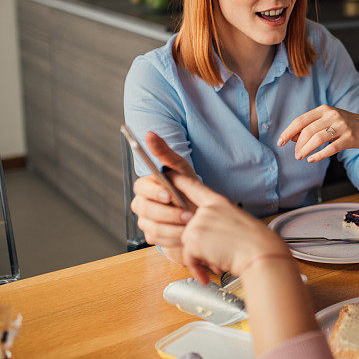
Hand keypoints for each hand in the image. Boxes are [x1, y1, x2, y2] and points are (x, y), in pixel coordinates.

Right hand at [130, 132, 196, 249]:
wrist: (200, 211)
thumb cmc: (188, 186)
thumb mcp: (180, 168)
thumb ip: (164, 152)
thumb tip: (149, 133)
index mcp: (146, 186)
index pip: (141, 188)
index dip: (154, 192)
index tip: (169, 195)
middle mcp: (142, 205)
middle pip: (145, 210)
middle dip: (168, 213)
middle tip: (188, 215)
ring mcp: (146, 222)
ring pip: (152, 228)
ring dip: (174, 227)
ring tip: (191, 225)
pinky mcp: (153, 237)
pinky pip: (159, 241)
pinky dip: (175, 238)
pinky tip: (187, 235)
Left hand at [174, 175, 290, 284]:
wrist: (259, 253)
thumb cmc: (255, 241)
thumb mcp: (236, 220)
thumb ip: (217, 219)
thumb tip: (204, 232)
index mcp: (218, 201)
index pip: (193, 186)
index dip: (178, 179)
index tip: (167, 173)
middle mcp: (206, 210)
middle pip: (187, 226)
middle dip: (199, 244)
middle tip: (219, 251)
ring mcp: (198, 223)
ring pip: (188, 243)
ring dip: (200, 257)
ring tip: (219, 259)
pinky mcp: (193, 239)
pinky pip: (187, 257)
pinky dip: (197, 268)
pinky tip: (207, 273)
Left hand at [277, 105, 358, 162]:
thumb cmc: (341, 125)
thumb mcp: (325, 122)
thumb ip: (309, 127)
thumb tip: (291, 137)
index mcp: (324, 109)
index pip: (300, 120)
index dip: (288, 132)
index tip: (280, 142)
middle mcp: (333, 115)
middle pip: (308, 131)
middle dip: (298, 144)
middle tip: (296, 154)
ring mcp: (342, 126)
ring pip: (318, 139)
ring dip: (306, 150)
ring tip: (301, 157)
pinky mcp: (350, 138)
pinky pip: (331, 148)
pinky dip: (319, 155)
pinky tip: (312, 159)